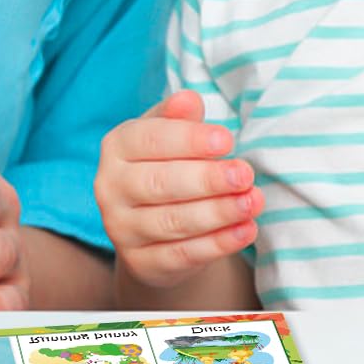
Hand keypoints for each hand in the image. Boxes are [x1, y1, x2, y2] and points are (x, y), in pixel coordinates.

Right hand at [93, 90, 259, 289]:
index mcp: (116, 147)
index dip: (189, 140)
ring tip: (253, 202)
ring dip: (218, 212)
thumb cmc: (167, 167)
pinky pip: (182, 254)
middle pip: (159, 183)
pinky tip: (246, 230)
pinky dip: (217, 244)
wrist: (151, 231)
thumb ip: (178, 118)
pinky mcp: (139, 263)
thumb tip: (188, 100)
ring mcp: (120, 229)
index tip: (227, 140)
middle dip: (207, 179)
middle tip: (245, 174)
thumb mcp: (170, 137)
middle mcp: (109, 187)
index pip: (150, 140)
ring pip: (172, 222)